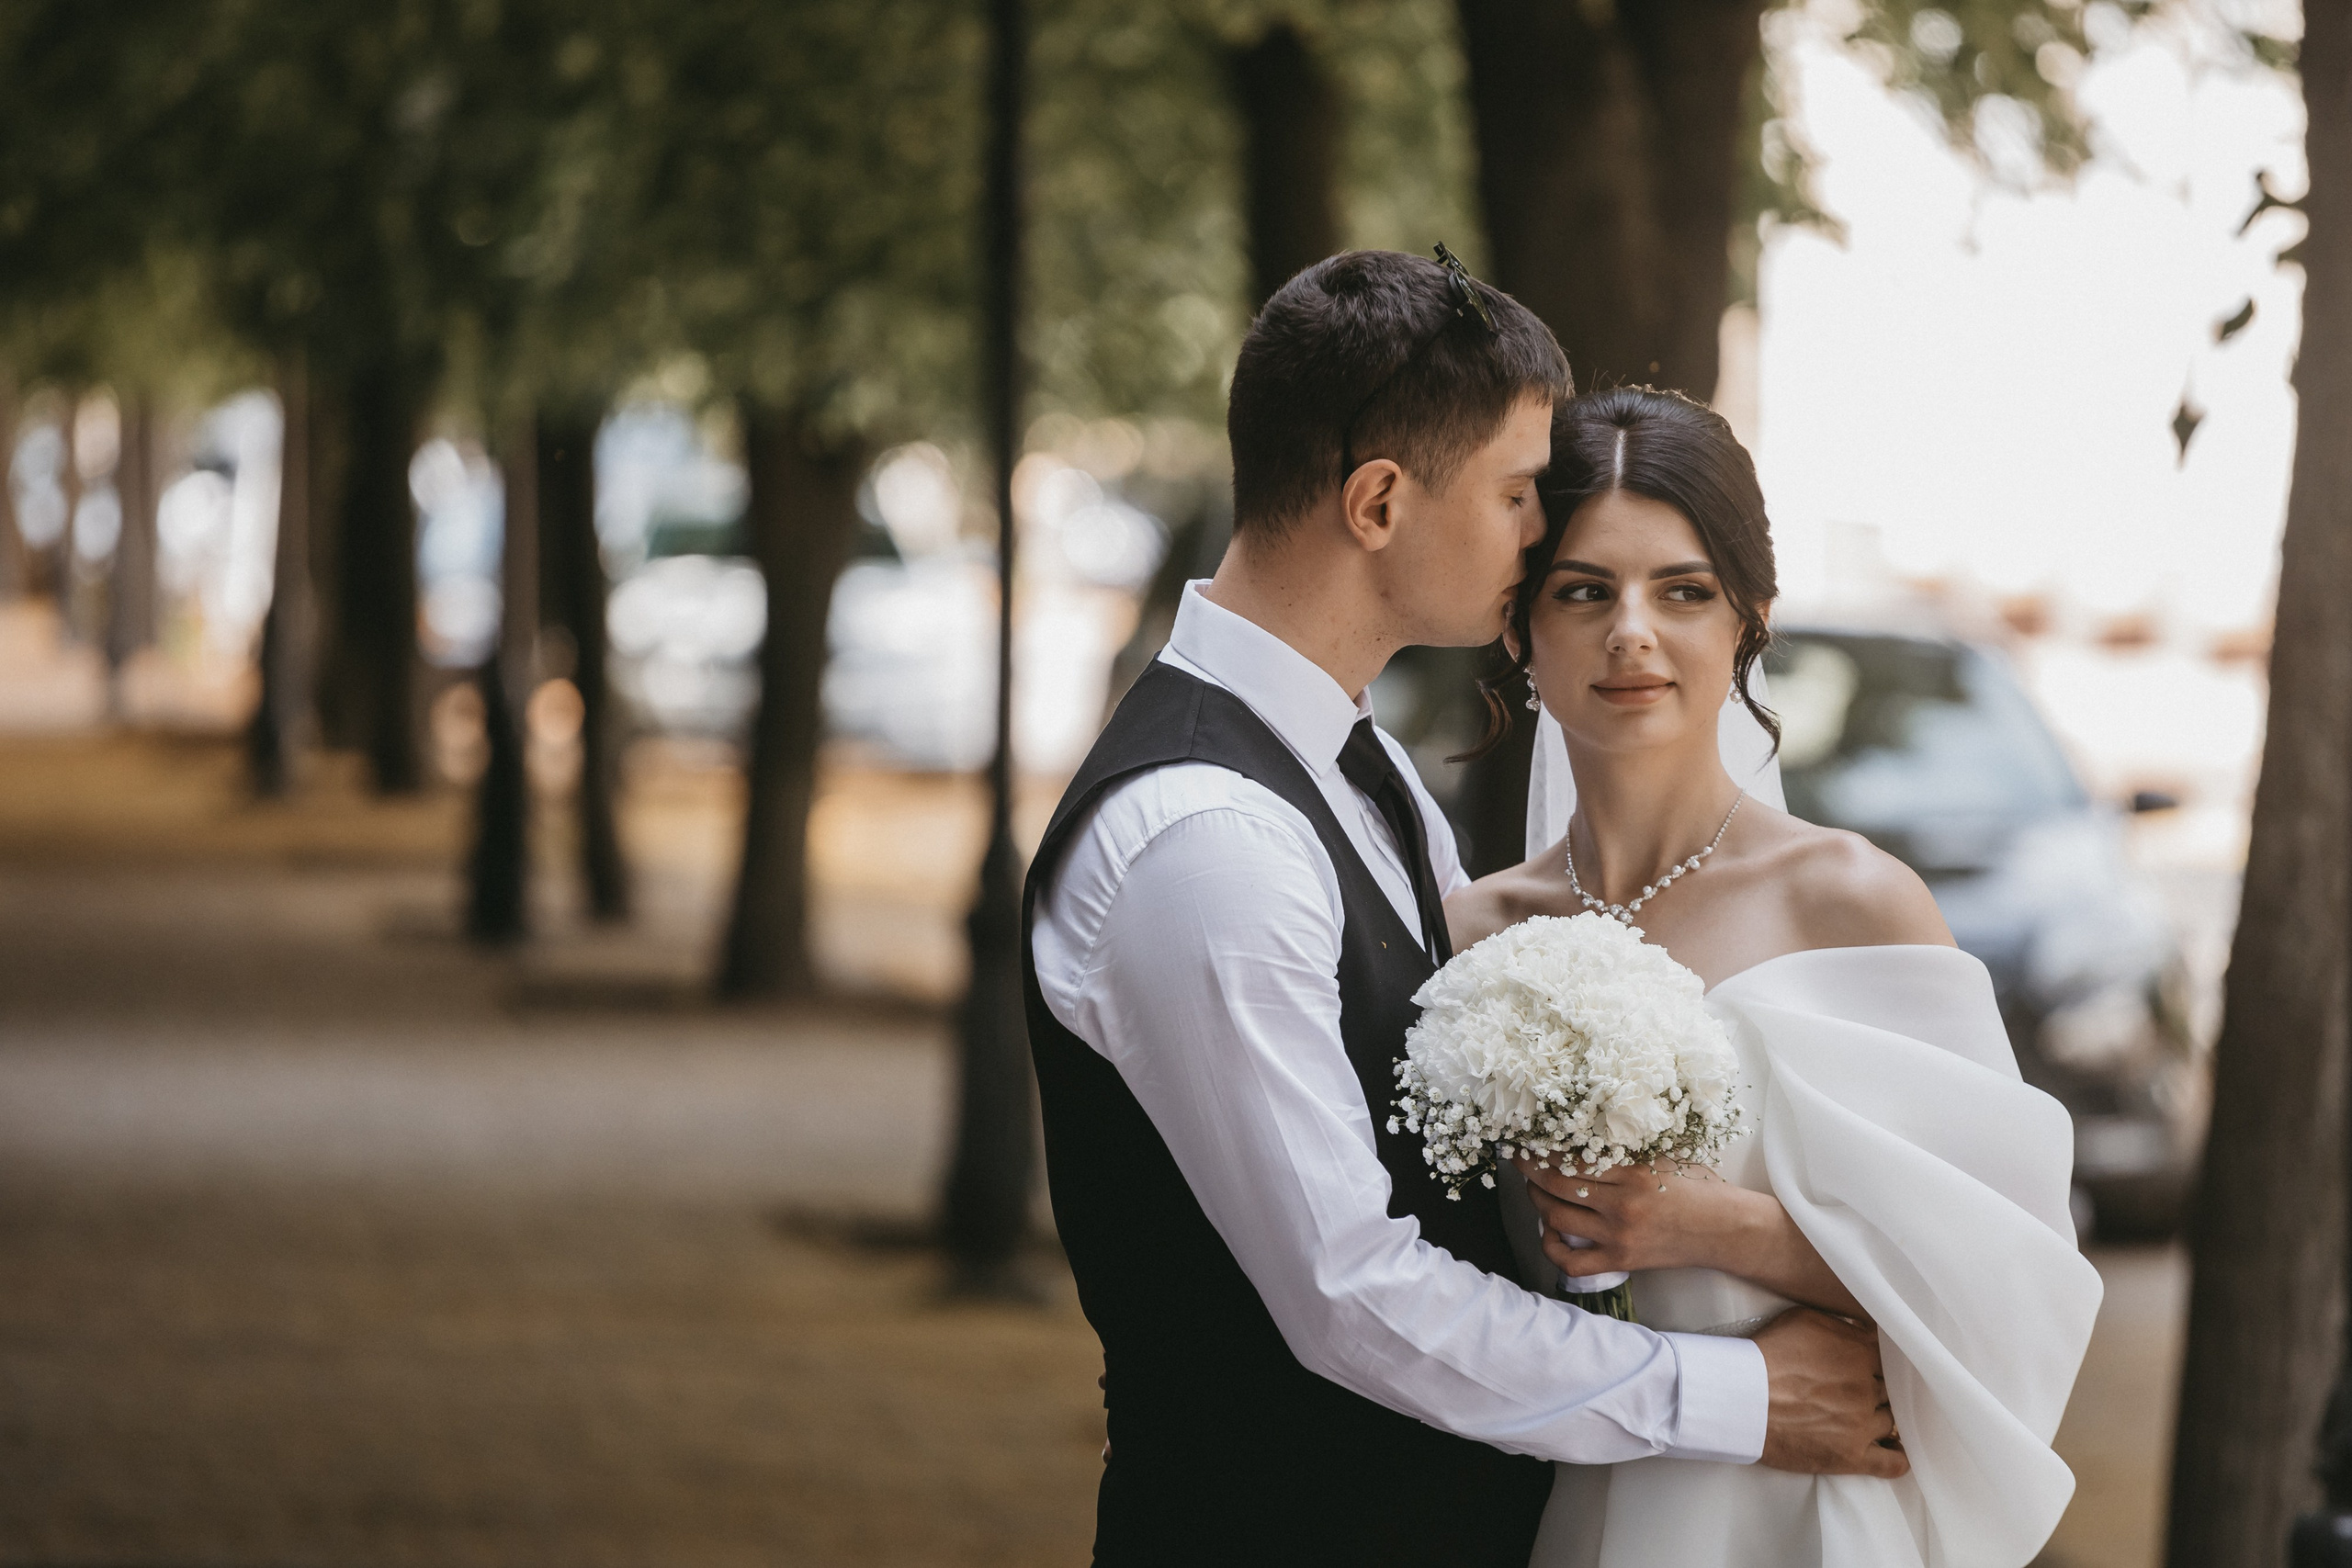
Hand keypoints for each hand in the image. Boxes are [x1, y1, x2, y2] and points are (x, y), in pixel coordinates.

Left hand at [1518, 1155, 1762, 1277]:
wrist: (1728, 1231)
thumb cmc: (1700, 1188)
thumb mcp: (1664, 1157)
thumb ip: (1626, 1149)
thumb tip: (1583, 1133)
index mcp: (1633, 1173)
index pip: (1571, 1158)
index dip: (1542, 1149)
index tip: (1527, 1139)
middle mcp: (1622, 1206)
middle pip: (1556, 1185)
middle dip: (1529, 1170)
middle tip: (1519, 1159)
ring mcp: (1619, 1237)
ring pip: (1557, 1219)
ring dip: (1537, 1201)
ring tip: (1534, 1188)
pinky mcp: (1621, 1261)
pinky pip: (1571, 1261)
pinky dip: (1552, 1247)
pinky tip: (1549, 1231)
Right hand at [1753, 1309, 1907, 1477]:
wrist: (1741, 1398)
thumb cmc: (1766, 1355)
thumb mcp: (1804, 1319)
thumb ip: (1843, 1325)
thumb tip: (1866, 1331)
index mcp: (1860, 1353)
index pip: (1891, 1358)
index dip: (1879, 1363)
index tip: (1871, 1366)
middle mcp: (1868, 1389)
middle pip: (1892, 1389)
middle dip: (1878, 1389)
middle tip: (1860, 1389)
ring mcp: (1862, 1425)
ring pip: (1892, 1421)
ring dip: (1881, 1417)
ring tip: (1864, 1414)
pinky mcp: (1851, 1457)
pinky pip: (1892, 1462)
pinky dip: (1898, 1456)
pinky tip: (1894, 1448)